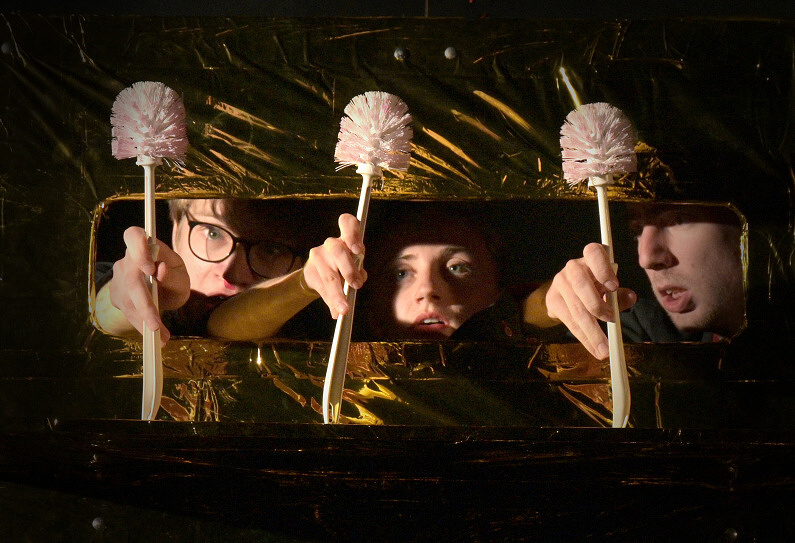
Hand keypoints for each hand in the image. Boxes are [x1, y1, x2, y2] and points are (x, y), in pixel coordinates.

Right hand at [107, 226, 190, 340]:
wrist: (165, 289)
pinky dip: (141, 325)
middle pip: (131, 280)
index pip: (134, 237)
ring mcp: (119, 278)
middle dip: (144, 305)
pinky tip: (154, 336)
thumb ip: (172, 273)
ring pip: (128, 301)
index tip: (149, 269)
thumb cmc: (174, 276)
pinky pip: (128, 312)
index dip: (138, 250)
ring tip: (162, 338)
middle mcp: (128, 260)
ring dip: (145, 322)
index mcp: (145, 246)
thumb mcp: (181, 275)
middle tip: (156, 325)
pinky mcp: (117, 296)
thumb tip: (160, 270)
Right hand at [301, 213, 366, 318]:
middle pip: (338, 251)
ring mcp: (319, 255)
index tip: (357, 249)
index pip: (347, 223)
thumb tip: (355, 290)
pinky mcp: (310, 270)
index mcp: (347, 238)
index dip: (352, 234)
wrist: (319, 272)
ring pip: (329, 274)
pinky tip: (335, 311)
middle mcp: (332, 244)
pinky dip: (330, 300)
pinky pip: (322, 286)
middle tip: (356, 285)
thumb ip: (356, 276)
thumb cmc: (344, 266)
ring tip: (344, 308)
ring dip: (338, 293)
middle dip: (349, 269)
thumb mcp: (354, 267)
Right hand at [546, 242, 636, 358]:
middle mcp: (573, 267)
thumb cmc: (598, 286)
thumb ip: (621, 294)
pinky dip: (583, 337)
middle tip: (612, 322)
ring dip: (591, 331)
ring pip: (576, 308)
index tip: (613, 287)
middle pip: (582, 285)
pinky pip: (569, 320)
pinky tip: (593, 347)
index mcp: (591, 256)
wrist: (569, 292)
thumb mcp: (611, 287)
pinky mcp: (552, 300)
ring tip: (604, 349)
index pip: (594, 253)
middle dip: (597, 306)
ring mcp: (559, 283)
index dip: (603, 269)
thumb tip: (631, 298)